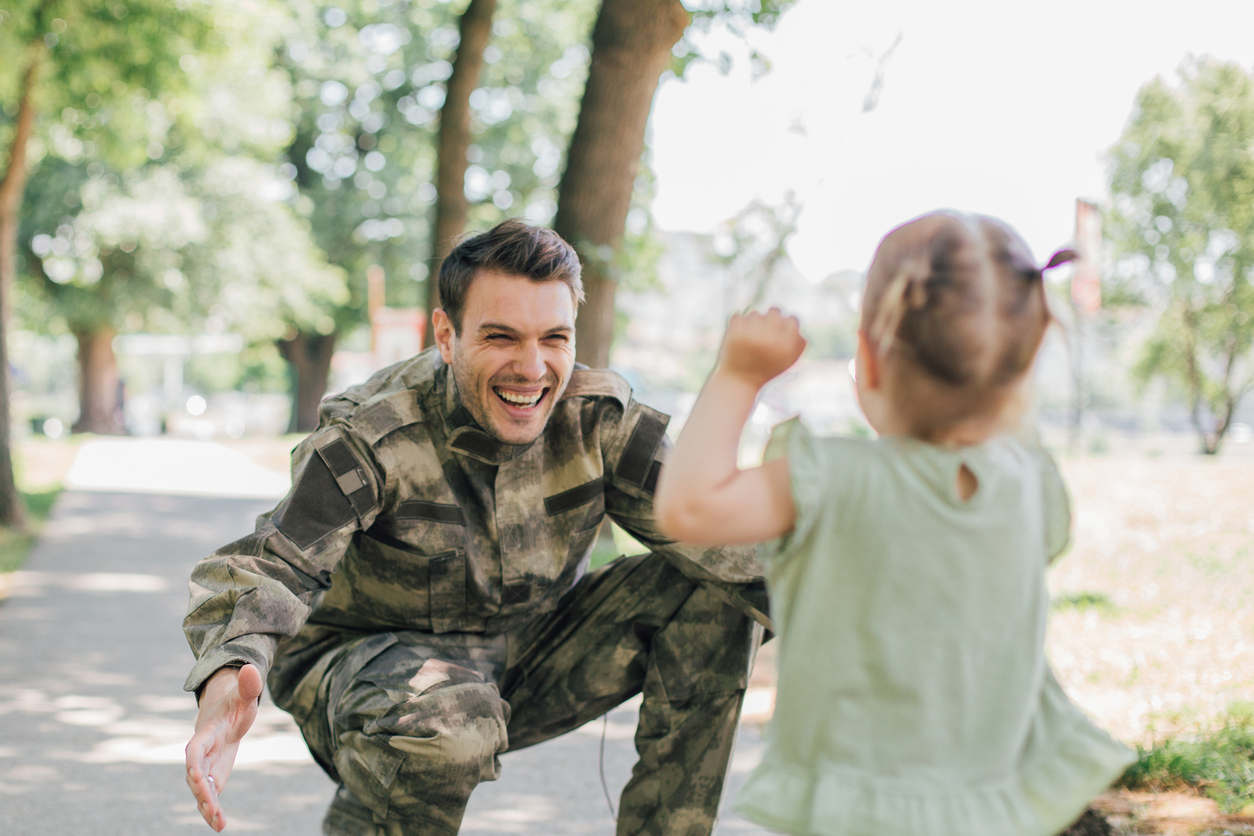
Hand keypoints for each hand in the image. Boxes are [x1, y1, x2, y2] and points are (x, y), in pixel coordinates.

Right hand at [185, 664, 262, 831]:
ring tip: (218, 823)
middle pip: (195, 775)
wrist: (226, 714)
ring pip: (201, 790)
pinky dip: (213, 811)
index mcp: (205, 735)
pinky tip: (221, 826)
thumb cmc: (234, 703)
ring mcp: (205, 768)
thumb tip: (251, 668)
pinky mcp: (213, 778)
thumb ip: (247, 685)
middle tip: (210, 805)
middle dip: (200, 790)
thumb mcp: (244, 695)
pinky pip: (210, 797)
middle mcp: (200, 755)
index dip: (193, 762)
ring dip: (207, 806)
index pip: (194, 750)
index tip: (195, 776)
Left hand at [717, 308, 806, 388]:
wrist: (740, 380)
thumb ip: (798, 342)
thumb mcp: (788, 360)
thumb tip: (798, 325)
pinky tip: (739, 339)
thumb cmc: (767, 370)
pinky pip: (738, 316)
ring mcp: (751, 333)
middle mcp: (770, 337)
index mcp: (786, 344)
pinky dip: (738, 326)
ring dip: (753, 324)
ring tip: (750, 340)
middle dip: (770, 319)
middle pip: (774, 311)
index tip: (780, 331)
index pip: (791, 320)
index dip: (786, 325)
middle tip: (764, 330)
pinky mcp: (734, 331)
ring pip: (755, 314)